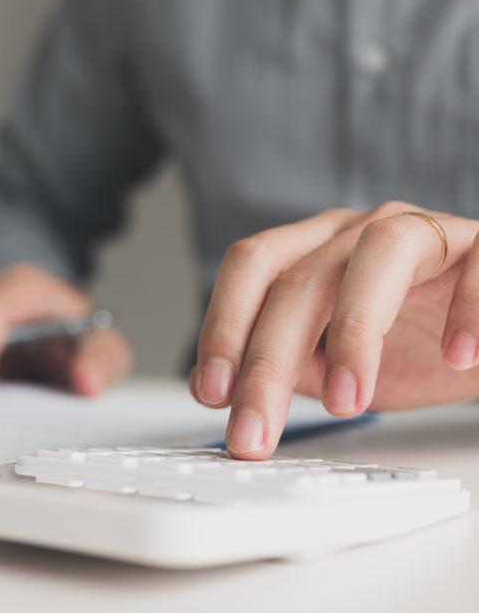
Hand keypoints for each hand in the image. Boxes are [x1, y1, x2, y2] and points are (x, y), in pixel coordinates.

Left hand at [190, 201, 478, 459]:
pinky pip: (478, 264)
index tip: (210, 392)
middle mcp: (362, 232)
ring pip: (380, 253)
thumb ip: (283, 366)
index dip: (223, 324)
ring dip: (355, 330)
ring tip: (345, 403)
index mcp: (316, 250)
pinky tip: (455, 356)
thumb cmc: (417, 340)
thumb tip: (209, 387)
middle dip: (268, 363)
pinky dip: (467, 309)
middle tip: (254, 430)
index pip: (252, 266)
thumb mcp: (336, 364)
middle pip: (301, 280)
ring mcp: (428, 231)